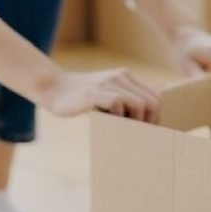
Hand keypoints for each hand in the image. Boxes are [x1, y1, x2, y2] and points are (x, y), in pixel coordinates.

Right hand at [42, 68, 160, 122]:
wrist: (54, 89)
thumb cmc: (82, 97)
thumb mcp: (107, 92)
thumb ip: (126, 97)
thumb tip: (148, 111)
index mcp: (126, 77)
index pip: (156, 97)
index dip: (155, 117)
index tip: (147, 130)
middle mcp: (121, 76)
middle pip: (152, 102)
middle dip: (149, 122)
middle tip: (138, 135)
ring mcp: (108, 83)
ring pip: (139, 104)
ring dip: (134, 122)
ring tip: (123, 129)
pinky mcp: (95, 92)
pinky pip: (117, 104)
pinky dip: (117, 117)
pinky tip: (107, 122)